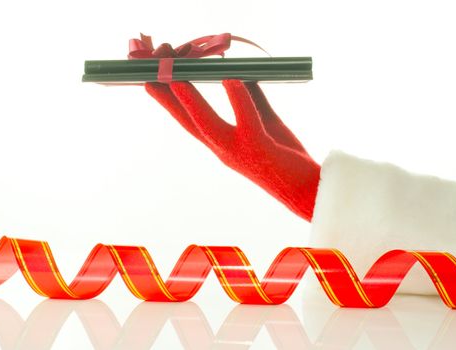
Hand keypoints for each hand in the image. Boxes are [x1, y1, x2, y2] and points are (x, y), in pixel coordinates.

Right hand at [145, 80, 319, 220]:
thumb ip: (252, 99)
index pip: (190, 120)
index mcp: (223, 143)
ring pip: (208, 124)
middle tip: (149, 75)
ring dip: (190, 100)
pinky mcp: (260, 149)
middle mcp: (224, 149)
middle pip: (188, 122)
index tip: (155, 81)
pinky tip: (230, 78)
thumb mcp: (265, 123)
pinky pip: (247, 119)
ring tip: (175, 77)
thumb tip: (241, 74)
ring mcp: (239, 151)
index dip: (171, 101)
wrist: (307, 189)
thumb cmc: (285, 157)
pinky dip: (238, 98)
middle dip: (166, 99)